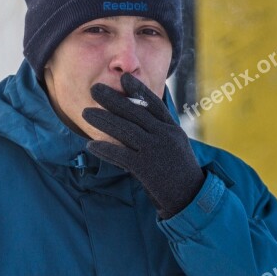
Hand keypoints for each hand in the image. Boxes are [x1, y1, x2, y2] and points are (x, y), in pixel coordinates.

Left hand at [82, 73, 204, 218]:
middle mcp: (165, 136)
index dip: (138, 90)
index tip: (124, 78)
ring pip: (126, 130)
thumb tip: (139, 122)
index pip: (154, 104)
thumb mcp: (176, 146)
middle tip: (94, 88)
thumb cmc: (180, 173)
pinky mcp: (147, 168)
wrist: (191, 197)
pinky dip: (105, 149)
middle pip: (135, 112)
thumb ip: (160, 133)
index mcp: (173, 129)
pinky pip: (122, 155)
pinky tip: (90, 144)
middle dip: (113, 99)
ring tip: (85, 113)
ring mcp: (156, 151)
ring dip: (103, 120)